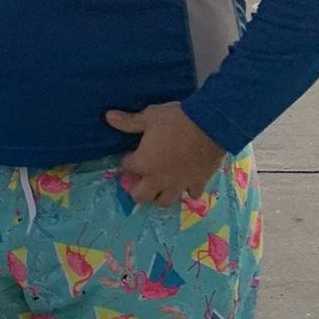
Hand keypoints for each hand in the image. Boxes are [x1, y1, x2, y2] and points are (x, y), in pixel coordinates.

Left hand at [104, 102, 225, 207]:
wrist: (210, 126)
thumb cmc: (176, 120)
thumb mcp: (150, 117)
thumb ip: (129, 121)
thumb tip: (108, 116)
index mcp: (143, 163)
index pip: (127, 167)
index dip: (128, 160)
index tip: (132, 153)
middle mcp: (158, 179)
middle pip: (141, 196)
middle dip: (137, 190)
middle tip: (142, 178)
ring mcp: (178, 184)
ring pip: (164, 202)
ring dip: (160, 195)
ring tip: (162, 184)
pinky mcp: (197, 183)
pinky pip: (192, 195)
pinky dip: (189, 191)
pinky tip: (188, 182)